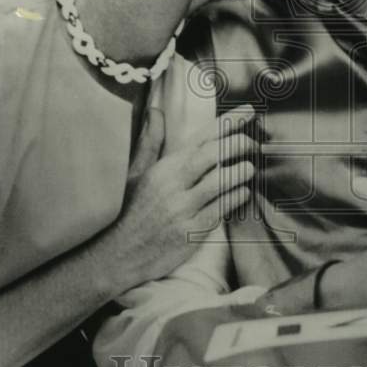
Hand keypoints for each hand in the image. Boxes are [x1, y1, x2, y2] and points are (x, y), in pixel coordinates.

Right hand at [106, 103, 258, 290]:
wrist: (115, 256)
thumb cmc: (125, 212)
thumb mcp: (134, 174)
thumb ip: (150, 142)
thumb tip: (155, 110)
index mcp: (160, 169)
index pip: (199, 139)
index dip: (226, 123)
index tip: (247, 112)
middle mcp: (171, 186)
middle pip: (212, 156)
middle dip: (236, 143)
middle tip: (250, 141)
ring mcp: (181, 210)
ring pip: (219, 183)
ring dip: (239, 172)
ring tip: (249, 167)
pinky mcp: (189, 233)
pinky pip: (219, 211)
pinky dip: (235, 198)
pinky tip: (242, 192)